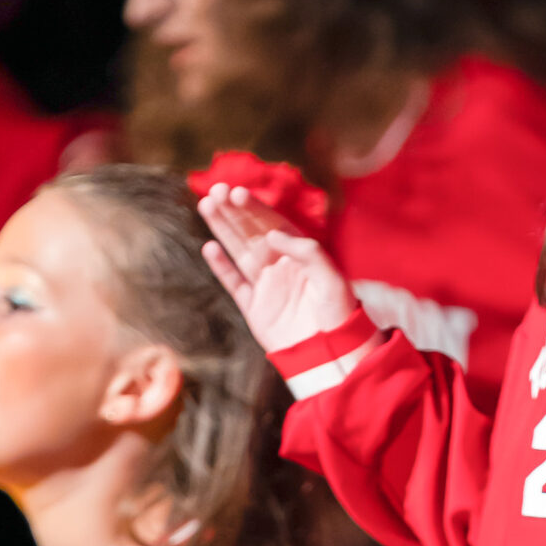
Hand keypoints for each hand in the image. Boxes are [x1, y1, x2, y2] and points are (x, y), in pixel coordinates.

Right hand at [197, 183, 362, 357]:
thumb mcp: (332, 279)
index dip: (254, 207)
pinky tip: (210, 247)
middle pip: (250, 231)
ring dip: (222, 228)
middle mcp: (280, 264)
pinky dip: (221, 266)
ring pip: (238, 249)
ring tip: (206, 205)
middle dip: (233, 210)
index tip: (236, 193)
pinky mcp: (253, 306)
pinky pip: (233, 282)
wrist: (331, 355)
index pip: (272, 223)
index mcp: (299, 254)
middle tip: (215, 190)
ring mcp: (265, 284)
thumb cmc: (339, 316)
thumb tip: (272, 233)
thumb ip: (308, 252)